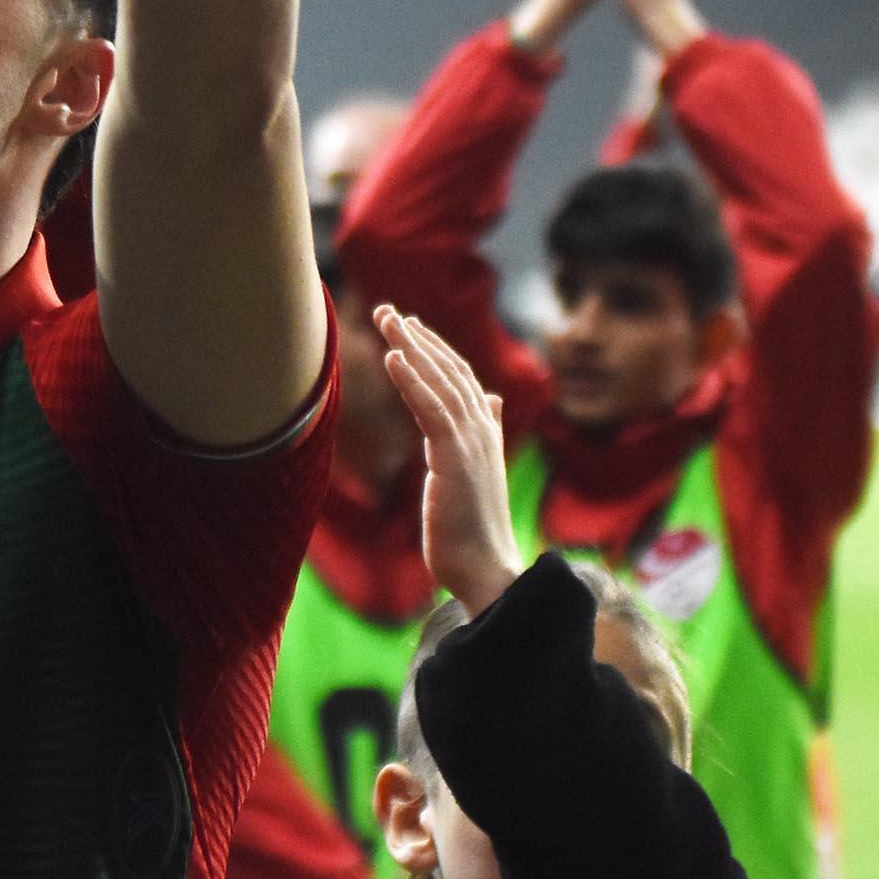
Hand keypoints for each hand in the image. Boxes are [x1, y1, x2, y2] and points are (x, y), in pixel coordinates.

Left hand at [375, 304, 520, 616]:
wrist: (485, 568)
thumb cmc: (474, 525)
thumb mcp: (477, 470)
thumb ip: (485, 430)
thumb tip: (492, 399)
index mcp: (485, 430)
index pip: (459, 376)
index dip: (434, 347)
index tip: (407, 323)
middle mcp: (482, 429)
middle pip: (448, 370)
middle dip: (417, 337)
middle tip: (386, 311)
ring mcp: (471, 441)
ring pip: (440, 382)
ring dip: (412, 347)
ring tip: (387, 321)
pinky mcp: (455, 457)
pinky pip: (431, 409)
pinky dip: (413, 380)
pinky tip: (393, 357)